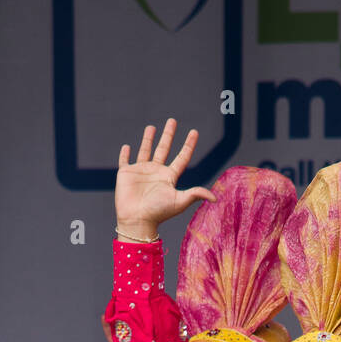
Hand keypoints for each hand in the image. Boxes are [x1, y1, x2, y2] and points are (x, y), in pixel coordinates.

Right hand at [115, 119, 215, 238]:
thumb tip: (215, 198)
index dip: (188, 145)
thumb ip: (196, 194)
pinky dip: (125, 154)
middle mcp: (156, 172)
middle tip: (172, 121)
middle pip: (164, 149)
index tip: (194, 132)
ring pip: (145, 151)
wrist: (137, 220)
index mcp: (169, 177)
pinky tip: (126, 147)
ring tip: (151, 127)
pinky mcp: (126, 174)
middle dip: (168, 135)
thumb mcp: (180, 201)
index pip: (182, 157)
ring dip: (148, 139)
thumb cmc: (158, 212)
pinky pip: (125, 161)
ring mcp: (141, 172)